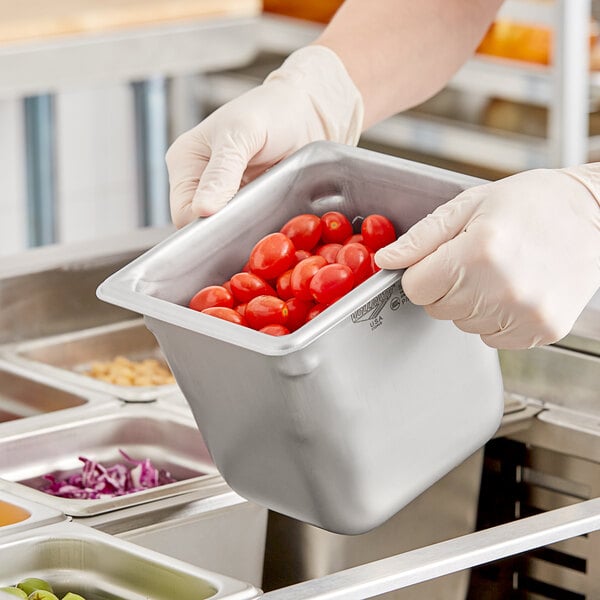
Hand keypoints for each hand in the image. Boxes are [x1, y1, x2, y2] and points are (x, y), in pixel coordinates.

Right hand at [166, 45, 362, 227]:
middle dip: (226, 227)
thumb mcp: (242, 135)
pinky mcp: (246, 202)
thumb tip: (202, 209)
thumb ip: (221, 173)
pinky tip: (271, 215)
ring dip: (243, 226)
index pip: (182, 213)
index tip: (232, 224)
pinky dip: (256, 224)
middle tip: (254, 217)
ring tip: (265, 213)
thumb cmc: (273, 112)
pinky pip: (245, 224)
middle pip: (202, 224)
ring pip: (224, 228)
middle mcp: (198, 181)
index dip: (204, 225)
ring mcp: (223, 194)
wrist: (307, 114)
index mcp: (185, 162)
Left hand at [375, 167, 599, 348]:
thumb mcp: (469, 206)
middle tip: (476, 260)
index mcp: (478, 251)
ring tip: (500, 271)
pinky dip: (495, 319)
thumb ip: (421, 238)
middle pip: (437, 309)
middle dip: (446, 286)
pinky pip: (493, 338)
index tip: (440, 261)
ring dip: (471, 303)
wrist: (595, 214)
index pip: (416, 289)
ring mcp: (525, 313)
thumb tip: (386, 261)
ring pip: (463, 325)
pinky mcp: (543, 330)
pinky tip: (514, 290)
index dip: (422, 274)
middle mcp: (502, 288)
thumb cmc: (532, 204)